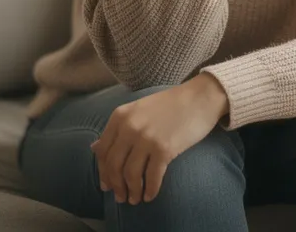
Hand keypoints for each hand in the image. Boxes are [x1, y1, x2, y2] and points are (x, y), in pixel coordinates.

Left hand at [90, 72, 229, 204]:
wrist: (200, 97)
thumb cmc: (171, 104)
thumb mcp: (138, 110)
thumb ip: (117, 128)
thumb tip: (94, 148)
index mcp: (120, 116)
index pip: (102, 151)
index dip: (103, 172)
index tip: (107, 185)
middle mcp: (129, 127)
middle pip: (114, 166)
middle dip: (116, 186)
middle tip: (121, 198)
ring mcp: (146, 138)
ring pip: (131, 174)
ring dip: (132, 191)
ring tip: (135, 199)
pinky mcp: (164, 148)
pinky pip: (152, 176)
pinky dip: (150, 190)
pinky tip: (150, 195)